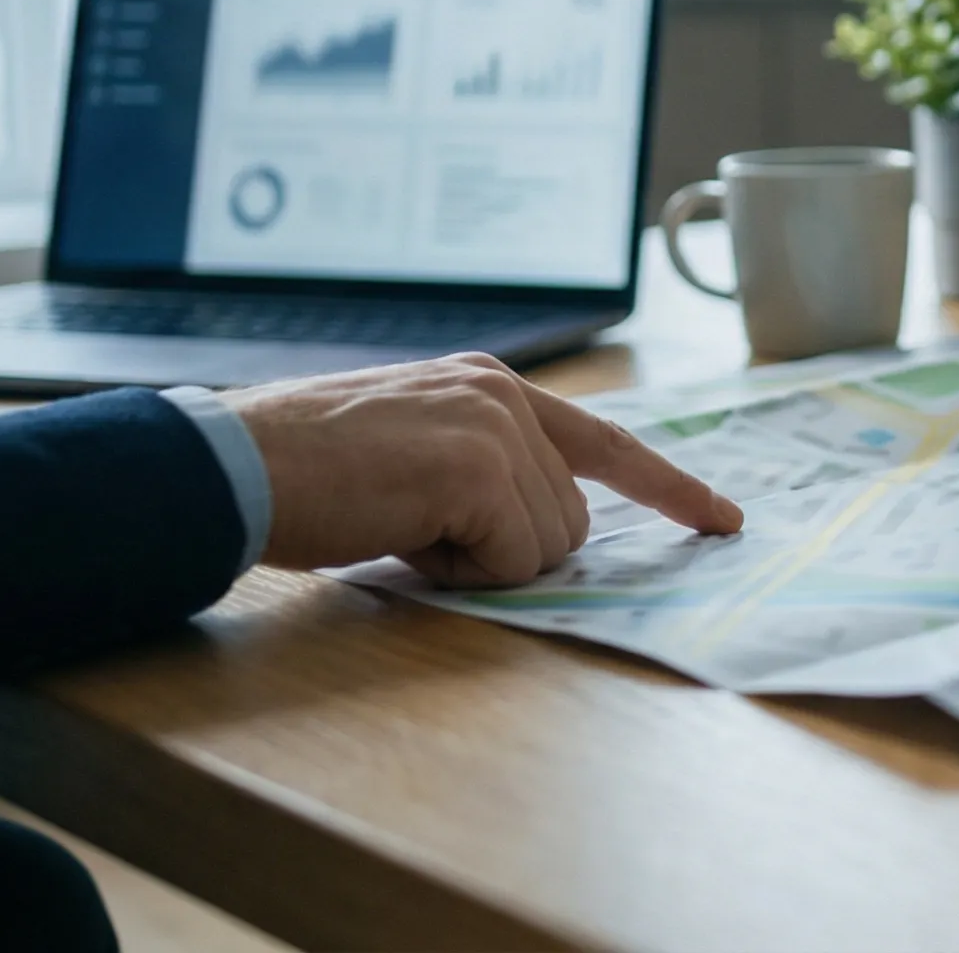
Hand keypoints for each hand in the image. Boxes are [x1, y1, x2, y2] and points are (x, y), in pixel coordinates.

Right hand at [224, 354, 743, 588]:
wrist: (234, 468)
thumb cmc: (307, 475)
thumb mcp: (414, 453)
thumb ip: (486, 473)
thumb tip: (541, 536)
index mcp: (492, 386)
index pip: (606, 442)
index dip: (669, 486)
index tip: (724, 519)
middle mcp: (505, 396)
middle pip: (571, 518)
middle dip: (503, 549)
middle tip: (414, 526)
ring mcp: (498, 429)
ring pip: (548, 546)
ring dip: (478, 562)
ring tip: (400, 524)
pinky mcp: (482, 471)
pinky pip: (515, 561)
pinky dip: (463, 572)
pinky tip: (402, 533)